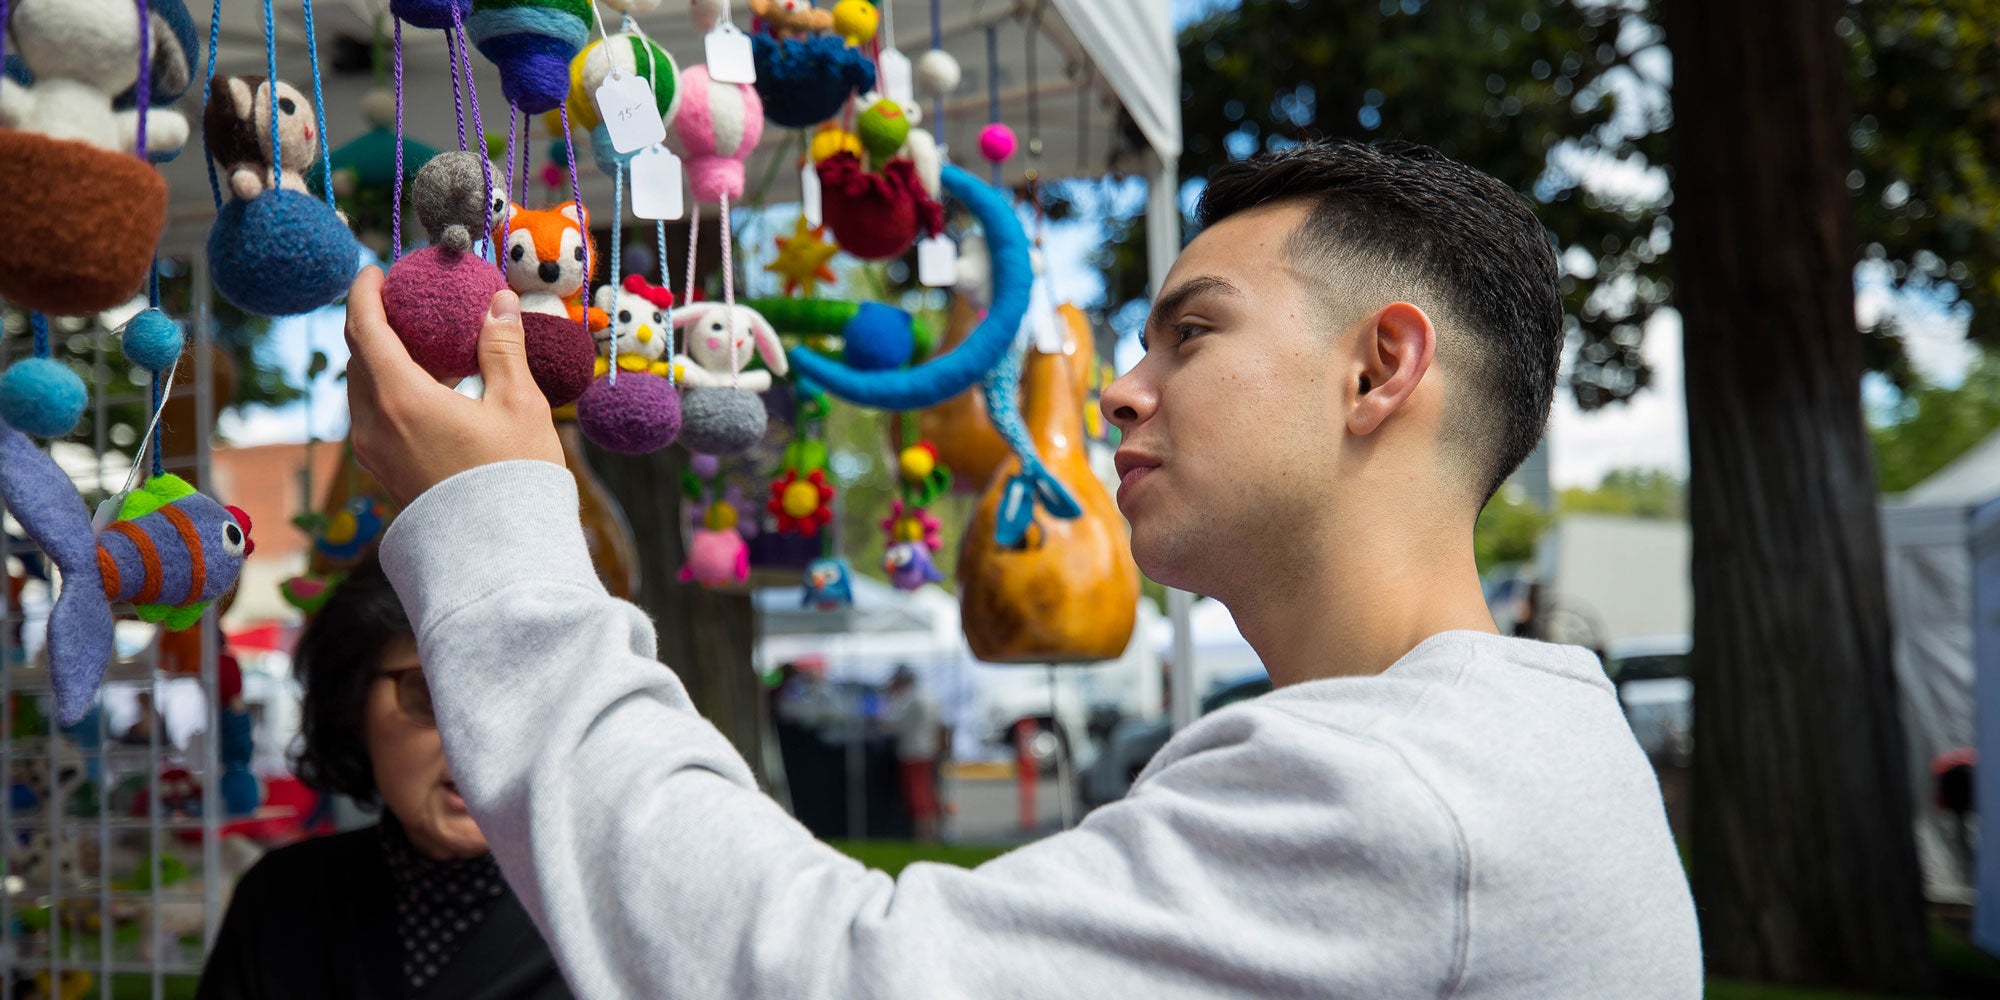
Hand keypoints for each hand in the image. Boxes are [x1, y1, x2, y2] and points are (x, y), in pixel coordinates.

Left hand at [343, 266, 562, 507]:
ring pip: (364, 389)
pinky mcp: (384, 471)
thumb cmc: (514, 478)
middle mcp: (374, 424)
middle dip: (374, 323)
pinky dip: (390, 389)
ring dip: (383, 359)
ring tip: (422, 346)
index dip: (364, 293)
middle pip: (359, 357)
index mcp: (400, 399)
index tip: (375, 270)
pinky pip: (374, 415)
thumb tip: (498, 302)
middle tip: (405, 303)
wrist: (501, 553)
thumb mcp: (519, 405)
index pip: (364, 329)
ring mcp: (374, 452)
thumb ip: (503, 348)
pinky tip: (429, 391)